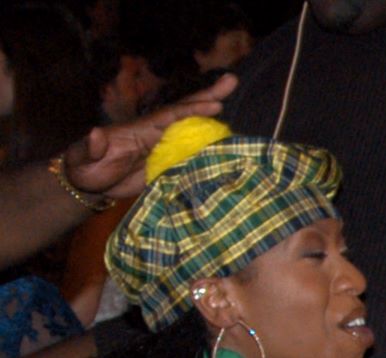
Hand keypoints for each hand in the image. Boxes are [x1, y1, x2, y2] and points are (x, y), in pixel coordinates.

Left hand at [62, 73, 237, 199]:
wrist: (87, 181)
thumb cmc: (83, 166)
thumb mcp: (83, 157)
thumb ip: (91, 147)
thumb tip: (95, 133)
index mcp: (139, 130)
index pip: (169, 117)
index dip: (191, 111)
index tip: (214, 107)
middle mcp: (155, 133)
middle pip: (185, 113)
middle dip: (208, 98)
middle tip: (232, 81)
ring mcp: (162, 147)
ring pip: (193, 130)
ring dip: (215, 120)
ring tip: (236, 103)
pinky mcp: (167, 163)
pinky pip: (192, 152)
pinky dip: (211, 145)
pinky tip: (229, 142)